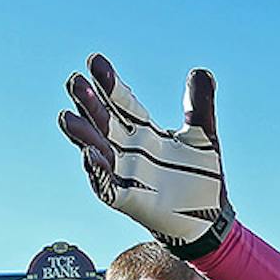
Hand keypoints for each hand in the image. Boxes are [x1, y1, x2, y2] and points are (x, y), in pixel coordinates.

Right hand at [59, 55, 234, 257]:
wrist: (211, 218)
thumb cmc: (203, 177)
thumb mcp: (204, 135)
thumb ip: (200, 105)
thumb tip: (200, 72)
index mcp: (144, 131)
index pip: (122, 102)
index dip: (109, 83)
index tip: (95, 61)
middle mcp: (129, 149)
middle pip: (103, 121)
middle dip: (88, 103)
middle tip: (75, 81)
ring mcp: (125, 174)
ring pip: (97, 150)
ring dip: (83, 135)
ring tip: (68, 116)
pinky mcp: (127, 199)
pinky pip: (107, 186)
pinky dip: (98, 171)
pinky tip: (90, 154)